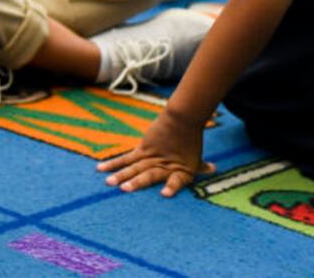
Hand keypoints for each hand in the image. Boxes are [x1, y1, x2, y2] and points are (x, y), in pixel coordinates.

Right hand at [97, 109, 213, 196]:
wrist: (182, 118)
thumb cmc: (191, 139)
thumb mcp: (197, 156)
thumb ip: (202, 166)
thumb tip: (213, 169)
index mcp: (180, 170)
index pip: (177, 181)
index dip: (171, 187)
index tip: (164, 194)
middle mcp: (164, 164)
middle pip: (149, 174)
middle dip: (137, 182)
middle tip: (124, 189)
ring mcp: (151, 156)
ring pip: (134, 166)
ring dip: (121, 174)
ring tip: (110, 183)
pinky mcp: (142, 148)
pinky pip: (126, 158)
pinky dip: (114, 164)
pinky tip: (100, 168)